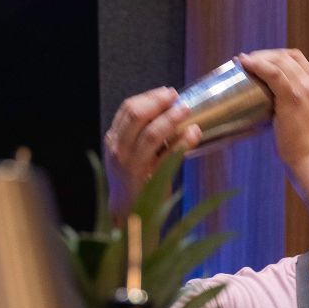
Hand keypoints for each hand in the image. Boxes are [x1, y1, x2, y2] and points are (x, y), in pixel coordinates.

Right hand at [103, 87, 201, 224]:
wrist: (129, 214)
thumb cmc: (135, 180)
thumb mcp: (131, 153)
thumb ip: (143, 134)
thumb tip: (170, 110)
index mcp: (114, 139)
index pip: (128, 109)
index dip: (149, 97)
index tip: (166, 93)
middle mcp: (119, 150)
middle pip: (137, 115)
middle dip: (159, 103)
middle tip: (177, 98)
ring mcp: (132, 165)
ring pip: (151, 134)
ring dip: (171, 119)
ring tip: (186, 110)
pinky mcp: (148, 178)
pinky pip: (167, 155)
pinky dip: (183, 141)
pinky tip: (194, 133)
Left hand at [237, 50, 308, 171]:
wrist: (307, 158)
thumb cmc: (299, 144)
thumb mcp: (300, 117)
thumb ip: (290, 105)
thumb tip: (266, 101)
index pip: (296, 59)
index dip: (276, 55)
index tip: (261, 61)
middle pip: (286, 56)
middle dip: (264, 54)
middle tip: (247, 61)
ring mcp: (303, 89)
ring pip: (278, 61)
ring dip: (258, 57)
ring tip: (242, 62)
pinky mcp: (291, 97)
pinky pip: (272, 73)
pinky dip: (257, 65)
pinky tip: (245, 63)